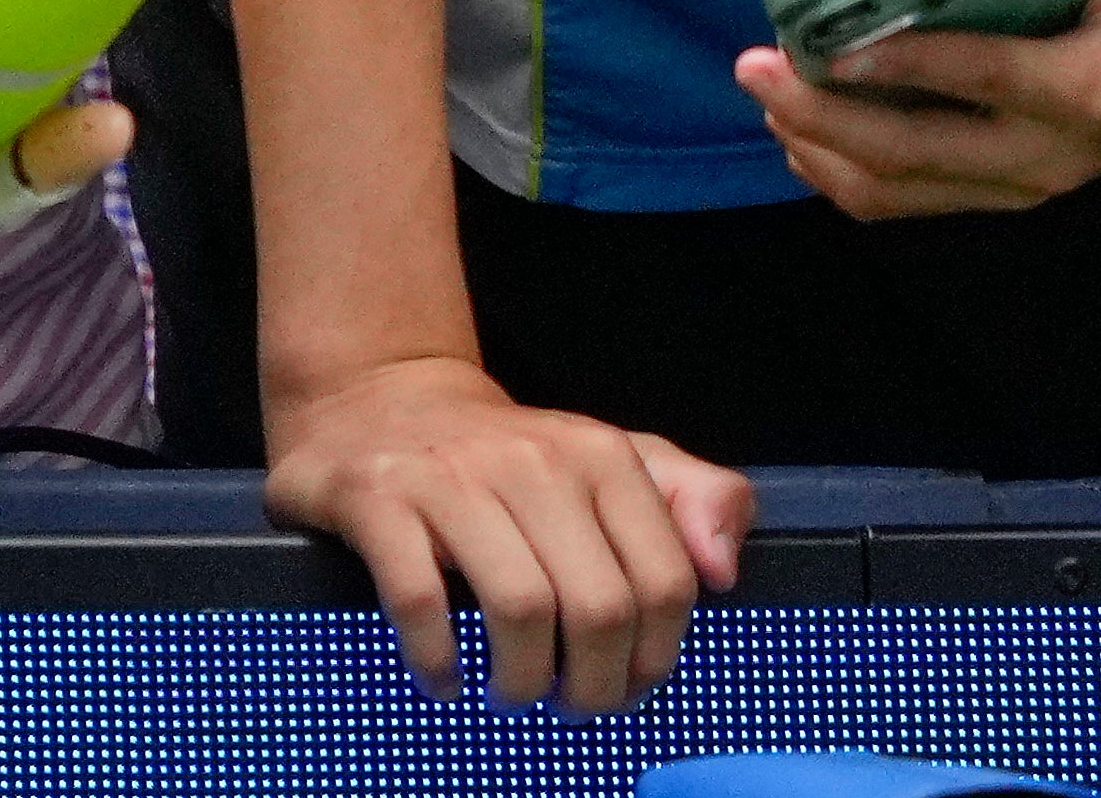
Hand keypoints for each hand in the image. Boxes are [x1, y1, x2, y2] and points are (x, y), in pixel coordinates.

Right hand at [265, 355, 749, 711]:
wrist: (378, 399)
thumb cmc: (506, 456)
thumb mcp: (612, 458)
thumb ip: (695, 499)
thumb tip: (723, 572)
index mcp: (599, 454)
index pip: (665, 583)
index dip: (655, 658)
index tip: (629, 682)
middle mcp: (531, 458)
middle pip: (599, 609)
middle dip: (594, 686)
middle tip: (572, 702)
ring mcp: (449, 476)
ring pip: (520, 609)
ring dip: (523, 680)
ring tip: (514, 691)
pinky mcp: (377, 497)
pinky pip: (421, 602)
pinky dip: (439, 661)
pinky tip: (446, 676)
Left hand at [735, 0, 1100, 218]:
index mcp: (1089, 91)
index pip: (976, 81)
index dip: (896, 62)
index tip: (822, 40)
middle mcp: (1056, 156)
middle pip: (919, 156)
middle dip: (826, 118)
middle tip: (755, 68)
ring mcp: (1036, 181)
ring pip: (911, 193)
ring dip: (828, 154)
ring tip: (767, 102)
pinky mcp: (1021, 186)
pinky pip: (923, 199)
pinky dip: (858, 176)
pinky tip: (807, 140)